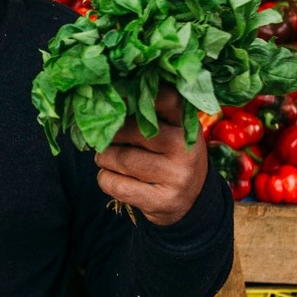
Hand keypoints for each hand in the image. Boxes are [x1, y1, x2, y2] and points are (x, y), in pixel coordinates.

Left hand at [95, 88, 208, 225]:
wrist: (192, 201)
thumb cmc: (172, 156)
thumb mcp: (173, 131)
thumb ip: (149, 114)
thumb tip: (110, 100)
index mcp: (187, 126)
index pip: (166, 99)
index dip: (139, 95)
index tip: (120, 98)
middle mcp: (184, 150)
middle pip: (130, 130)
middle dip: (110, 134)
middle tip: (108, 138)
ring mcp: (175, 177)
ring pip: (117, 157)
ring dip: (104, 157)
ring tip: (109, 157)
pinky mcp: (160, 201)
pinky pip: (113, 183)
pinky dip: (105, 178)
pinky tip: (114, 177)